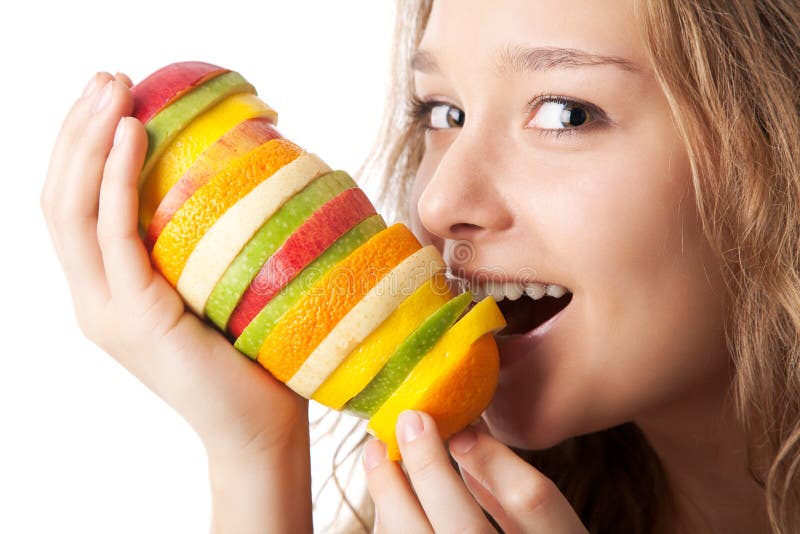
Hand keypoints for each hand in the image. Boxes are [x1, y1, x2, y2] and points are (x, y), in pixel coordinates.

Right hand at [40, 71, 307, 462]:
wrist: (260, 429)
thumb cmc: (251, 354)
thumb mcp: (215, 285)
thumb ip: (199, 242)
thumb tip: (231, 171)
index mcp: (110, 292)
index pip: (74, 206)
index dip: (81, 146)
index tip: (112, 97)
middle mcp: (95, 299)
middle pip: (59, 198)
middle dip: (75, 129)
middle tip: (107, 76)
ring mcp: (107, 311)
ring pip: (71, 210)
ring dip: (86, 140)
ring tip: (113, 87)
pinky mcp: (136, 319)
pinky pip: (114, 235)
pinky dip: (116, 179)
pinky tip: (131, 135)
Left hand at [363, 411, 587, 533]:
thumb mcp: (548, 532)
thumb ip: (512, 497)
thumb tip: (462, 439)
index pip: (532, 502)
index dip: (493, 458)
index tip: (459, 426)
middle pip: (464, 530)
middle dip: (430, 470)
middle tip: (408, 421)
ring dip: (391, 499)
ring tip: (376, 456)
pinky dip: (389, 529)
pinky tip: (384, 505)